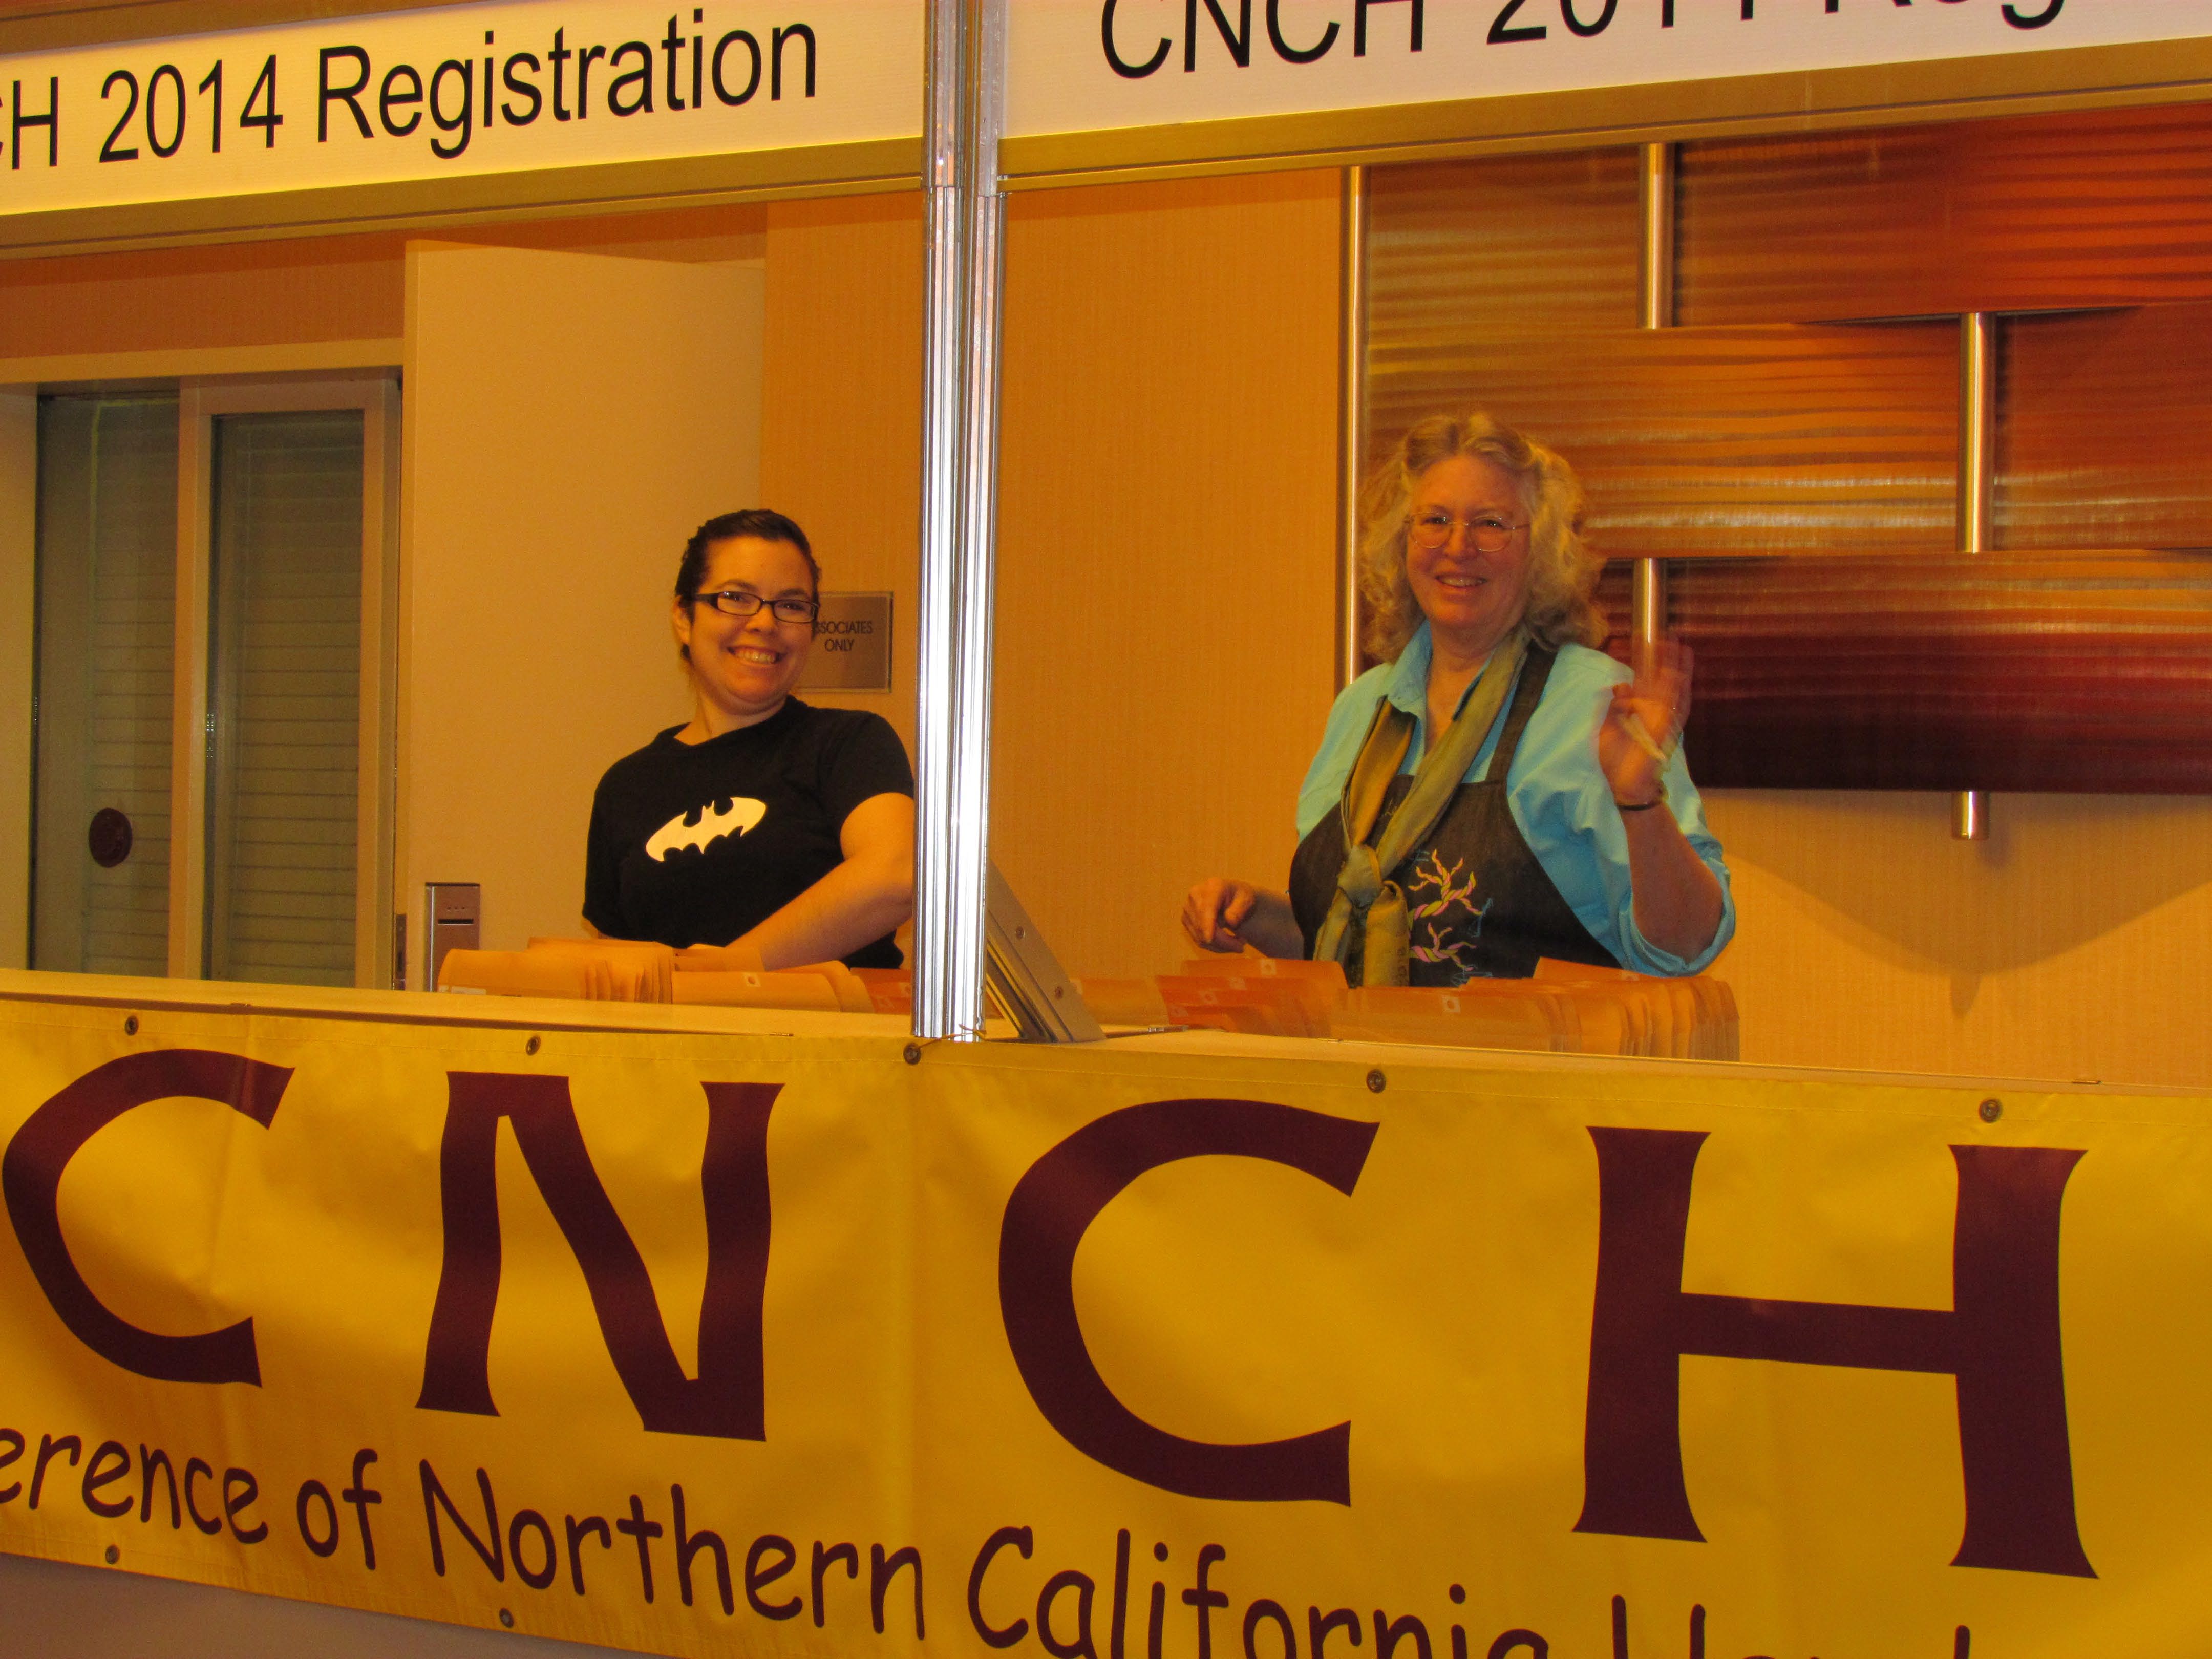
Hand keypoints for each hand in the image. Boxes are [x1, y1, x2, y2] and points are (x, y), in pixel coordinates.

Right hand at [1182, 877, 1260, 953]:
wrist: (1232, 897)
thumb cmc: (1241, 897)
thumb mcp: (1247, 900)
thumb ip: (1240, 909)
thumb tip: (1230, 922)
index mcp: (1213, 886)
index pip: (1206, 908)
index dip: (1206, 924)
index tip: (1209, 939)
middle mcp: (1195, 895)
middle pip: (1203, 926)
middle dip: (1223, 941)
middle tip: (1242, 946)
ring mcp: (1188, 908)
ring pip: (1200, 936)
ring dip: (1220, 946)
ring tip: (1237, 943)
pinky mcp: (1186, 920)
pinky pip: (1198, 940)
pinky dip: (1213, 946)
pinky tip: (1226, 942)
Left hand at [1597, 639, 1692, 808]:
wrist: (1626, 788)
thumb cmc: (1615, 763)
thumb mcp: (1606, 731)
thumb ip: (1613, 708)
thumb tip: (1619, 685)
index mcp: (1636, 711)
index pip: (1640, 679)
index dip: (1639, 660)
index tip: (1637, 640)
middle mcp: (1651, 711)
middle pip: (1658, 677)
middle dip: (1660, 656)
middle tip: (1661, 633)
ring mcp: (1661, 719)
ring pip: (1671, 687)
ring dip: (1674, 666)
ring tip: (1677, 645)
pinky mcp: (1667, 730)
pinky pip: (1676, 708)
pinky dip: (1680, 691)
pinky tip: (1682, 674)